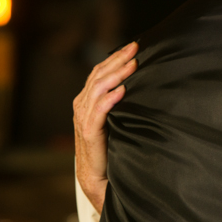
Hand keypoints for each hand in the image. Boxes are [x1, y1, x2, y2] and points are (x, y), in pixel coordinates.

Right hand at [73, 41, 137, 212]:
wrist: (96, 175)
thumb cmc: (108, 145)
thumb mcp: (113, 118)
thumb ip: (118, 102)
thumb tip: (139, 83)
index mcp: (86, 99)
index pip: (99, 71)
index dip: (115, 58)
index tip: (133, 46)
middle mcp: (82, 105)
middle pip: (99, 75)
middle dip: (118, 60)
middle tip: (135, 48)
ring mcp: (83, 118)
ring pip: (98, 89)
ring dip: (116, 75)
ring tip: (132, 65)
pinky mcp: (88, 132)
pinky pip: (98, 111)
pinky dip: (110, 99)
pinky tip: (122, 91)